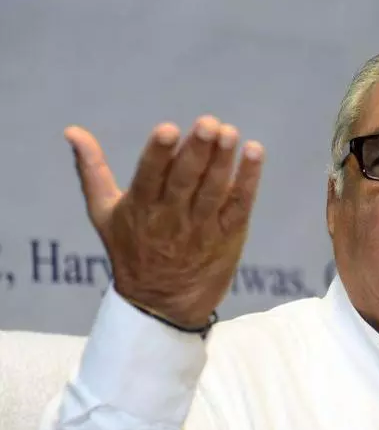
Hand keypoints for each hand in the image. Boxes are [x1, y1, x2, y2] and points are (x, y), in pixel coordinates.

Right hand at [67, 115, 264, 327]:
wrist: (162, 305)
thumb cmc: (131, 251)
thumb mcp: (103, 214)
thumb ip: (92, 171)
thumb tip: (72, 131)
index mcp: (140, 208)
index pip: (149, 176)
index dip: (159, 154)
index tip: (168, 130)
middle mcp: (171, 218)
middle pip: (185, 180)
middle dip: (197, 151)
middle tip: (210, 124)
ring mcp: (201, 228)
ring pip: (213, 191)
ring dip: (223, 161)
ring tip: (230, 133)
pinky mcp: (228, 235)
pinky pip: (239, 205)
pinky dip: (248, 180)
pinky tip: (254, 153)